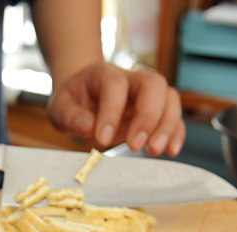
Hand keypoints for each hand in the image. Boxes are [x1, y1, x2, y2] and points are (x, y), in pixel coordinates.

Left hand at [47, 61, 184, 156]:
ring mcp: (147, 94)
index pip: (115, 85)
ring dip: (166, 125)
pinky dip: (176, 133)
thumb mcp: (60, 108)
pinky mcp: (157, 111)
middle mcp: (131, 79)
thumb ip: (69, 116)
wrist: (83, 97)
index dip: (111, 111)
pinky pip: (175, 117)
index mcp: (104, 74)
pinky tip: (170, 151)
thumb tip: (88, 126)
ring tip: (155, 150)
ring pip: (169, 98)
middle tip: (135, 145)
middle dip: (147, 115)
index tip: (102, 139)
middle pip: (153, 84)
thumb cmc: (73, 102)